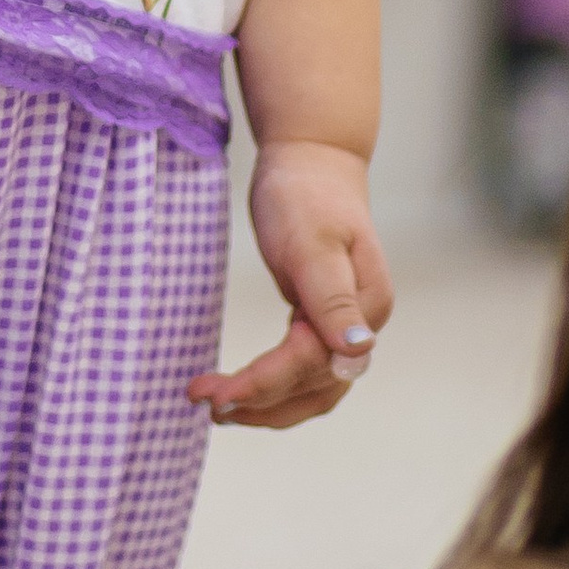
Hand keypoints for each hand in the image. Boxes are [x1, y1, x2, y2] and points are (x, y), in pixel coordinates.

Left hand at [192, 138, 395, 430]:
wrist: (310, 159)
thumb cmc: (306, 194)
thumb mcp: (312, 242)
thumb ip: (333, 298)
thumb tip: (360, 351)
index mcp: (366, 307)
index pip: (311, 363)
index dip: (262, 384)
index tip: (213, 395)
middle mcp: (364, 324)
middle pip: (313, 387)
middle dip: (258, 402)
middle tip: (202, 400)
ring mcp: (347, 325)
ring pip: (311, 390)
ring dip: (266, 407)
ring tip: (216, 408)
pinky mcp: (323, 321)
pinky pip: (302, 371)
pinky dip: (272, 388)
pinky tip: (241, 392)